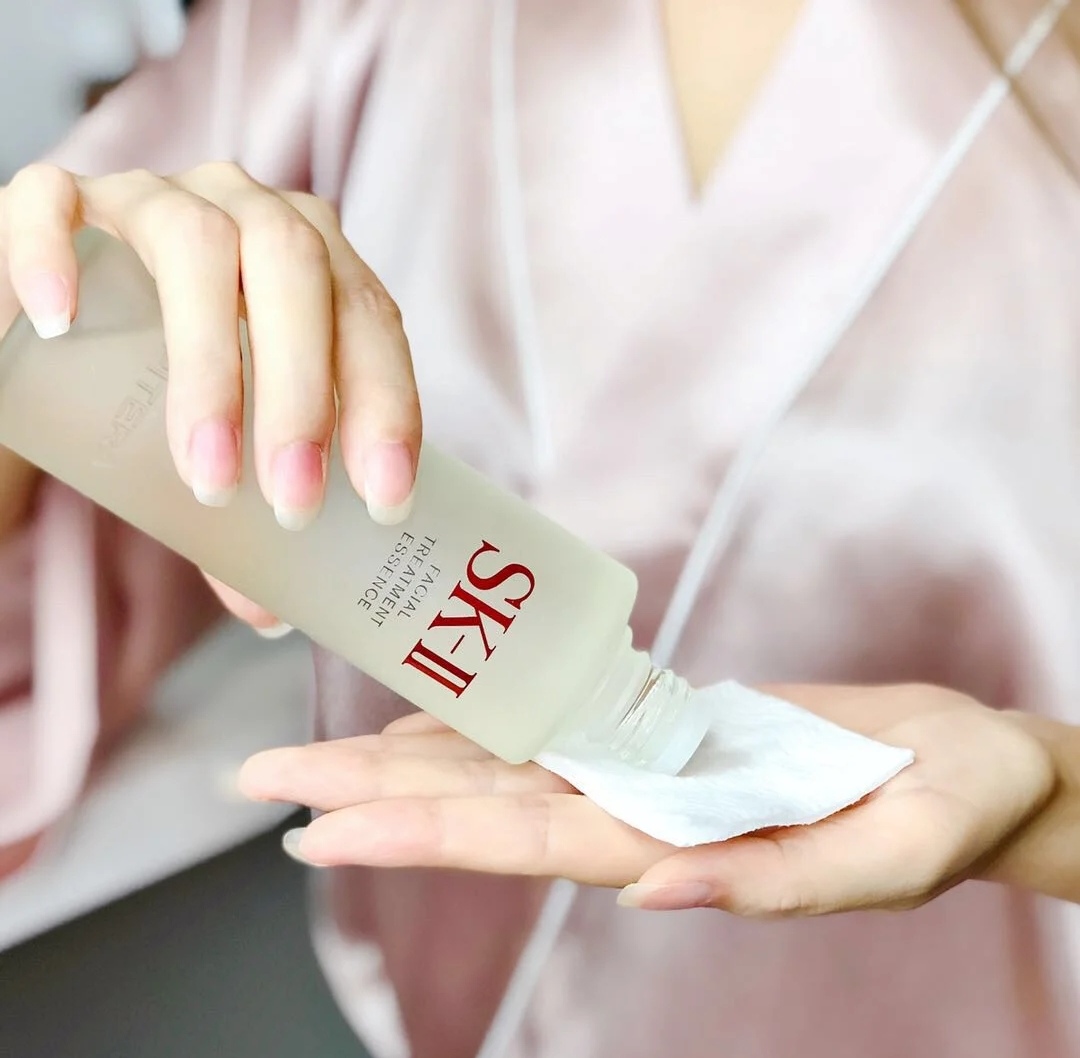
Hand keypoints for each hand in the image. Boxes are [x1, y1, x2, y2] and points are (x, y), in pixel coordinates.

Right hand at [0, 163, 420, 625]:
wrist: (80, 321)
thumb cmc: (173, 386)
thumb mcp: (234, 436)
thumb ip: (253, 505)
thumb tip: (275, 614)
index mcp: (316, 265)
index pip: (370, 318)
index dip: (387, 403)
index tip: (384, 501)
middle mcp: (249, 212)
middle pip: (297, 274)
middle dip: (303, 395)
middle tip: (294, 504)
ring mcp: (157, 195)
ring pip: (197, 244)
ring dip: (211, 365)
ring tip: (207, 476)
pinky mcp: (65, 199)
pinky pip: (54, 200)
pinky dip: (54, 254)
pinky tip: (59, 326)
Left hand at [237, 685, 1054, 915]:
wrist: (969, 768)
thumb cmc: (948, 812)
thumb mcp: (886, 857)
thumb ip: (773, 887)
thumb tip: (655, 894)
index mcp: (678, 847)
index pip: (522, 842)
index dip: (416, 835)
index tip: (317, 826)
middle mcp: (640, 814)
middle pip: (480, 805)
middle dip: (372, 794)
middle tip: (263, 782)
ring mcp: (647, 771)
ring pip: (505, 763)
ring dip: (409, 758)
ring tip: (318, 753)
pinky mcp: (666, 731)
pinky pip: (558, 724)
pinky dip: (490, 718)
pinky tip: (433, 711)